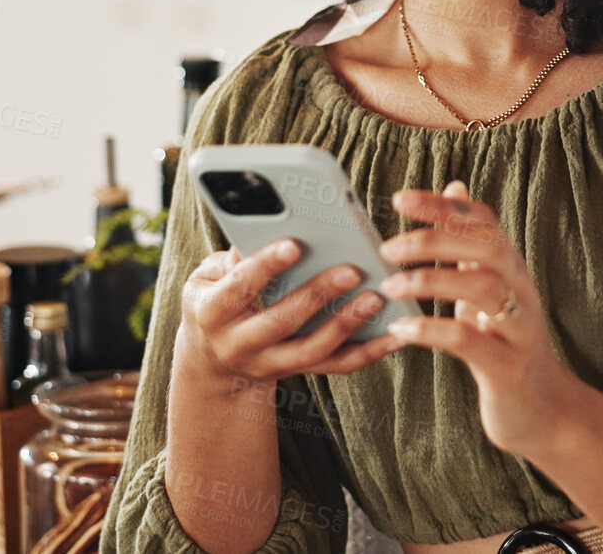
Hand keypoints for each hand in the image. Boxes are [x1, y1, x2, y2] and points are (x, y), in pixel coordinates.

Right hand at [181, 238, 406, 388]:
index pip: (239, 288)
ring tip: (375, 297)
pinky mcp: (298, 372)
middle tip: (350, 269)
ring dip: (347, 323)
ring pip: (312, 350)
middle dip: (317, 295)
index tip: (294, 244)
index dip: (265, 267)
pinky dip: (369, 351)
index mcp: (213, 313)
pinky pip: (337, 366)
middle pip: (281, 322)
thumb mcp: (207, 277)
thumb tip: (260, 230)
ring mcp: (270, 364)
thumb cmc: (216, 299)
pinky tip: (395, 333)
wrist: (213, 360)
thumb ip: (231, 257)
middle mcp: (239, 345)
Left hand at [379, 180, 582, 457]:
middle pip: (487, 247)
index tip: (399, 199)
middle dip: (435, 239)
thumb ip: (469, 242)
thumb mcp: (488, 288)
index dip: (443, 206)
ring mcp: (518, 328)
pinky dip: (432, 330)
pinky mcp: (507, 367)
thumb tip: (454, 186)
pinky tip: (401, 328)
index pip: (483, 221)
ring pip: (482, 288)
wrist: (543, 410)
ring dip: (430, 281)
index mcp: (510, 269)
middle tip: (388, 248)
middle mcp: (520, 291)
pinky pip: (469, 340)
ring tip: (391, 286)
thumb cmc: (505, 344)